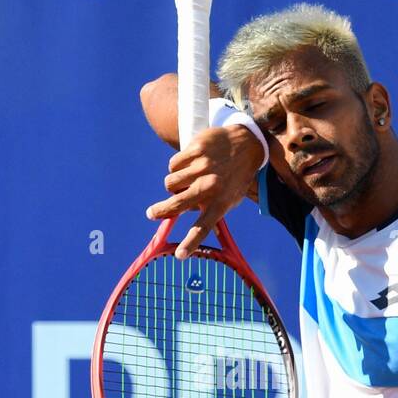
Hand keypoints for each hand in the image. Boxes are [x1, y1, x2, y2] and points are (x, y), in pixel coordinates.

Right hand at [145, 124, 262, 258]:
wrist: (246, 142)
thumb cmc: (235, 176)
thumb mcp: (231, 198)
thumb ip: (214, 213)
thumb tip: (200, 233)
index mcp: (221, 202)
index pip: (203, 227)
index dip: (190, 242)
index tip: (179, 255)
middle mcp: (211, 186)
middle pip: (176, 204)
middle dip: (160, 211)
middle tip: (151, 214)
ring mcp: (203, 167)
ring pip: (170, 183)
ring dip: (173, 184)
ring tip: (185, 180)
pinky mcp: (196, 150)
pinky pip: (173, 164)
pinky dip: (177, 166)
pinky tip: (189, 164)